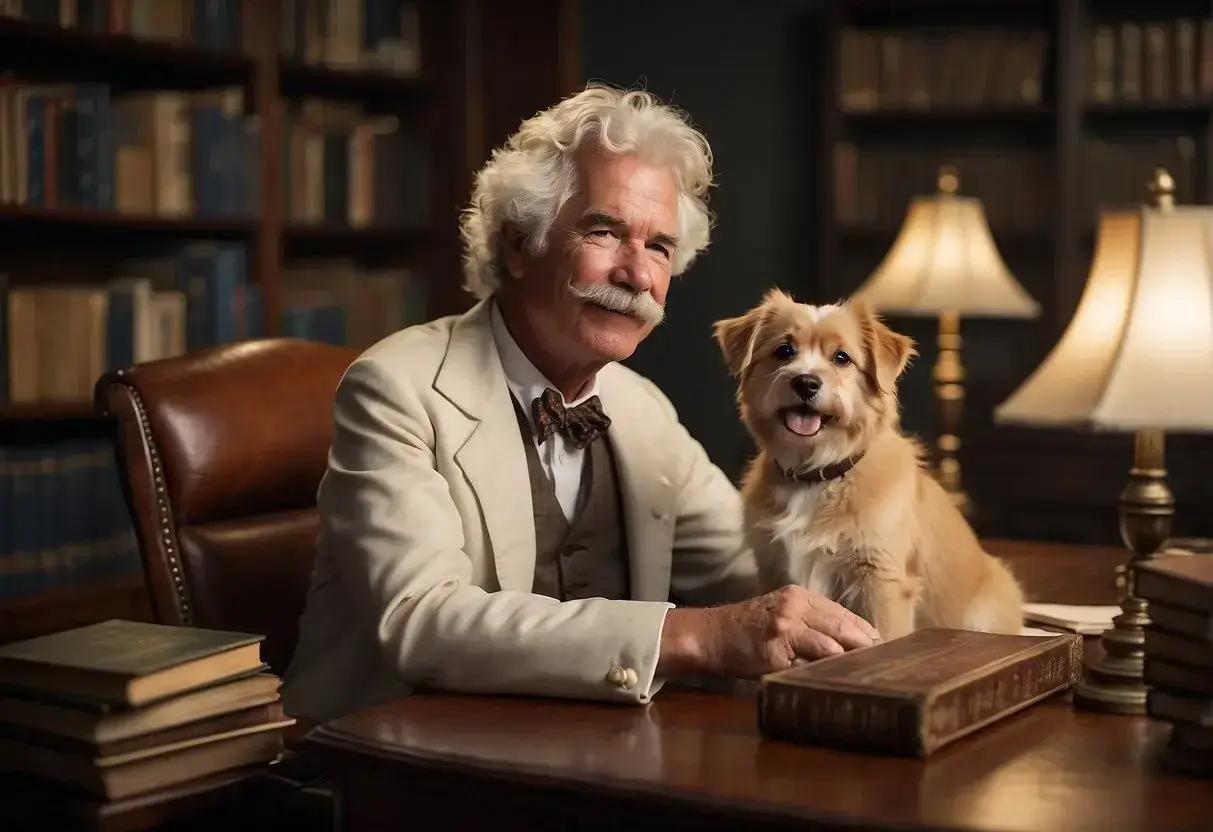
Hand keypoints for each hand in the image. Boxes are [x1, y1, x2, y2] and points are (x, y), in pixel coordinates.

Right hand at [658, 585, 880, 678]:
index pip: (843, 613)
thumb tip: (849, 642)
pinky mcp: (775, 650)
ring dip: (850, 659)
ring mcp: (785, 627)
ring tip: (867, 672)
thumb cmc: (747, 629)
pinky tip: (837, 677)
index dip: (864, 631)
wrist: (711, 634)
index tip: (882, 646)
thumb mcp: (780, 613)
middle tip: (884, 662)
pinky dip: (825, 669)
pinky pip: (809, 662)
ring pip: (830, 643)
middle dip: (865, 645)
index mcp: (799, 596)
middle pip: (843, 626)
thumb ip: (810, 622)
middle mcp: (794, 606)